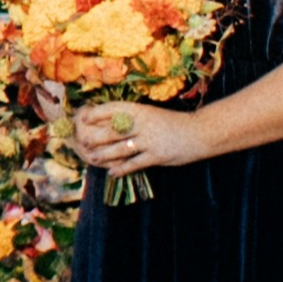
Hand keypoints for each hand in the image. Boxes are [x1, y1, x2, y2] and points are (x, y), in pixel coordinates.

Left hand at [72, 101, 202, 178]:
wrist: (199, 132)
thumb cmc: (173, 123)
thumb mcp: (152, 114)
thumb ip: (134, 119)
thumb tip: (112, 122)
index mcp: (140, 110)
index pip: (112, 109)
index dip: (96, 114)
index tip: (84, 118)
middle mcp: (143, 124)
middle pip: (113, 131)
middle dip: (96, 138)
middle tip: (83, 142)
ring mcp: (149, 141)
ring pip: (120, 149)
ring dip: (104, 155)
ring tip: (93, 159)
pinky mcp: (157, 156)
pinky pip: (134, 164)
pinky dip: (122, 169)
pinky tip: (112, 172)